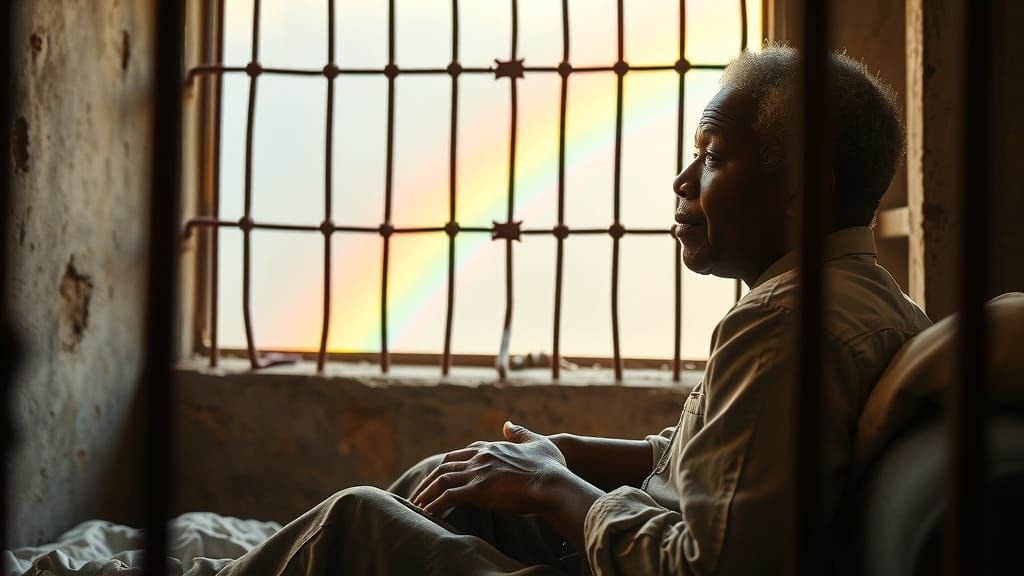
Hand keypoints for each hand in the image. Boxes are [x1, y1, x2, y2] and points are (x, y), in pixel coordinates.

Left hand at [410, 421, 569, 515]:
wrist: (553, 484)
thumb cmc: (550, 467)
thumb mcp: (537, 442)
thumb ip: (520, 432)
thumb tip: (507, 423)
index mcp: (491, 447)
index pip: (461, 453)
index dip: (448, 465)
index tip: (440, 477)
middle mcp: (480, 457)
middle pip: (445, 465)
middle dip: (430, 479)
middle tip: (420, 493)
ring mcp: (478, 472)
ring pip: (442, 479)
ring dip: (427, 493)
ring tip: (418, 506)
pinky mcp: (478, 490)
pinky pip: (448, 497)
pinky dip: (435, 504)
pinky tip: (428, 513)